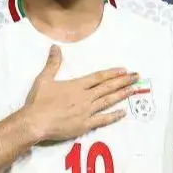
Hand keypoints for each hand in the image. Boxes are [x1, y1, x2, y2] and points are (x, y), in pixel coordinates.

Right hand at [23, 45, 138, 142]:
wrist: (35, 122)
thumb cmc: (38, 101)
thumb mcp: (44, 79)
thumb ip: (53, 63)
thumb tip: (55, 47)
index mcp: (76, 85)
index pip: (98, 77)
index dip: (112, 73)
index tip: (124, 70)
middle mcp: (85, 97)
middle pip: (107, 87)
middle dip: (123, 81)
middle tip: (137, 77)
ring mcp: (87, 111)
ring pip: (108, 101)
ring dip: (121, 95)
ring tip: (133, 90)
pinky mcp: (85, 125)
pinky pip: (103, 120)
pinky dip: (113, 116)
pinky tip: (123, 112)